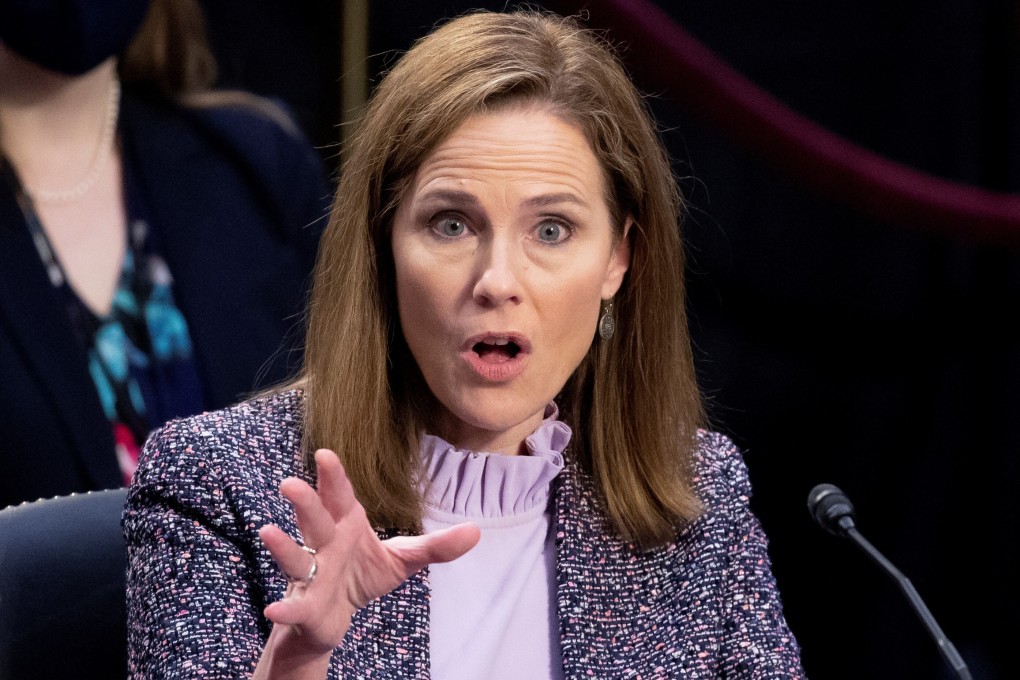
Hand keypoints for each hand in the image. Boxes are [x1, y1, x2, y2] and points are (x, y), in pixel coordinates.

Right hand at [259, 448, 479, 657]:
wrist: (333, 616)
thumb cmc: (363, 574)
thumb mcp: (403, 559)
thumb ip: (436, 546)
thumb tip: (476, 531)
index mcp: (346, 523)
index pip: (339, 495)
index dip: (332, 476)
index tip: (326, 455)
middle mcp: (324, 543)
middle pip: (313, 519)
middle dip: (304, 502)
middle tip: (290, 484)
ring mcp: (311, 573)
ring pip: (295, 556)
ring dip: (283, 546)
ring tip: (268, 532)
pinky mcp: (305, 605)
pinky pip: (294, 605)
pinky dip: (286, 607)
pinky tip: (275, 609)